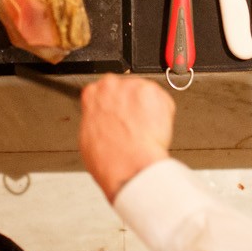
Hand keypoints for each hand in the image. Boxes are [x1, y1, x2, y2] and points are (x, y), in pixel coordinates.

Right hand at [80, 75, 175, 200]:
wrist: (130, 165)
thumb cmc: (109, 158)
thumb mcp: (88, 138)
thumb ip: (96, 119)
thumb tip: (104, 122)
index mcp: (93, 94)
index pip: (105, 91)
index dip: (115, 105)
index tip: (119, 115)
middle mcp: (113, 85)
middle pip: (127, 90)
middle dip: (132, 105)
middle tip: (134, 125)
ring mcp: (135, 87)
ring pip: (146, 95)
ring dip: (148, 109)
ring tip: (145, 131)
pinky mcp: (156, 93)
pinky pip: (163, 102)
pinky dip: (163, 114)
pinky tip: (155, 130)